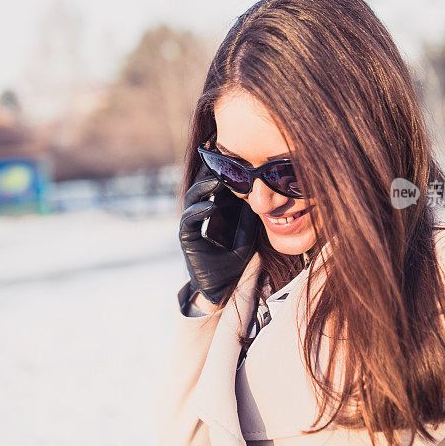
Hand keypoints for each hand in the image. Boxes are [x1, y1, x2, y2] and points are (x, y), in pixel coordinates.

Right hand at [179, 166, 257, 304]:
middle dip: (212, 172)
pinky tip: (211, 205)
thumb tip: (258, 196)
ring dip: (205, 187)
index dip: (224, 171)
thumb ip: (248, 218)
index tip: (235, 158)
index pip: (217, 185)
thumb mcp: (247, 236)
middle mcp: (202, 212)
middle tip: (224, 161)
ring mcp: (192, 223)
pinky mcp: (186, 236)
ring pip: (194, 198)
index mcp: (216, 209)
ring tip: (218, 179)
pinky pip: (189, 219)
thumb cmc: (234, 261)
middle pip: (203, 185)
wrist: (221, 288)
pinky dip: (199, 210)